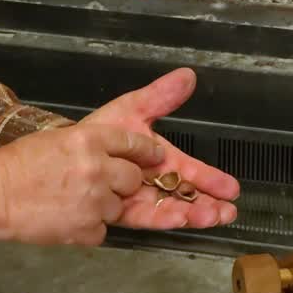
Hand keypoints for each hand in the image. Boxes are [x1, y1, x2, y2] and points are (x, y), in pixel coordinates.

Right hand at [0, 124, 162, 245]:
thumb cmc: (15, 166)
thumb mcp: (54, 140)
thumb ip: (87, 145)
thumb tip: (110, 153)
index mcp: (87, 139)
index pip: (133, 142)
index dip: (147, 151)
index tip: (155, 156)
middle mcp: (96, 168)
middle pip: (133, 178)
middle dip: (123, 183)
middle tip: (101, 185)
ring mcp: (93, 201)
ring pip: (118, 207)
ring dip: (103, 207)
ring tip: (72, 203)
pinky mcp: (87, 229)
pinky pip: (102, 230)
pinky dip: (88, 228)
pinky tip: (65, 219)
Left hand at [81, 68, 238, 230]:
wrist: (60, 153)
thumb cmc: (95, 133)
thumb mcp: (131, 110)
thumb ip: (160, 97)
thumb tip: (188, 75)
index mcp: (158, 160)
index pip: (191, 171)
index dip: (211, 179)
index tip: (232, 189)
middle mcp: (151, 183)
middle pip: (185, 195)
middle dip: (207, 203)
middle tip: (227, 212)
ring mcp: (136, 200)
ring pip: (169, 208)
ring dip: (192, 213)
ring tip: (211, 217)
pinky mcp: (118, 214)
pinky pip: (143, 217)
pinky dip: (163, 216)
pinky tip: (178, 217)